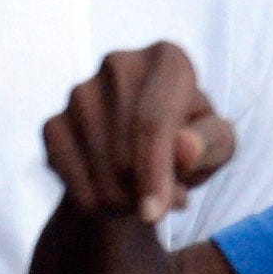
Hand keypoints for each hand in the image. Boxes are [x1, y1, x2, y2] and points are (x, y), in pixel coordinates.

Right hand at [43, 42, 236, 227]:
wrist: (145, 157)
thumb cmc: (191, 146)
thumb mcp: (218, 146)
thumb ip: (211, 144)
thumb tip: (185, 146)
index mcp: (167, 60)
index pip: (152, 120)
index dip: (154, 171)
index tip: (156, 214)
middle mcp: (118, 64)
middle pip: (123, 148)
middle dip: (142, 191)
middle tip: (167, 203)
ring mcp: (80, 92)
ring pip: (98, 167)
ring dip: (123, 200)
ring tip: (146, 195)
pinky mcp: (54, 122)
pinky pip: (72, 178)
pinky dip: (96, 201)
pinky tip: (117, 194)